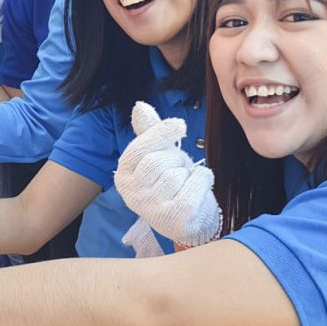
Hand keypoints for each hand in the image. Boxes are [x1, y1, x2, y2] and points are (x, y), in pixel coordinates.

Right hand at [114, 102, 222, 246]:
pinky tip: (200, 185)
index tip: (180, 124)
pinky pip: (193, 186)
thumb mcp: (159, 154)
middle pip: (156, 161)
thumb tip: (140, 106)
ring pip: (175, 174)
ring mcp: (152, 209)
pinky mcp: (175, 219)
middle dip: (176, 157)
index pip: (138, 149)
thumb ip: (149, 132)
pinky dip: (203, 179)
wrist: (188, 219)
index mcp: (123, 176)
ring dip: (189, 171)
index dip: (160, 133)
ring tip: (188, 180)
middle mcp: (132, 195)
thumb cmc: (171, 183)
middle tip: (181, 165)